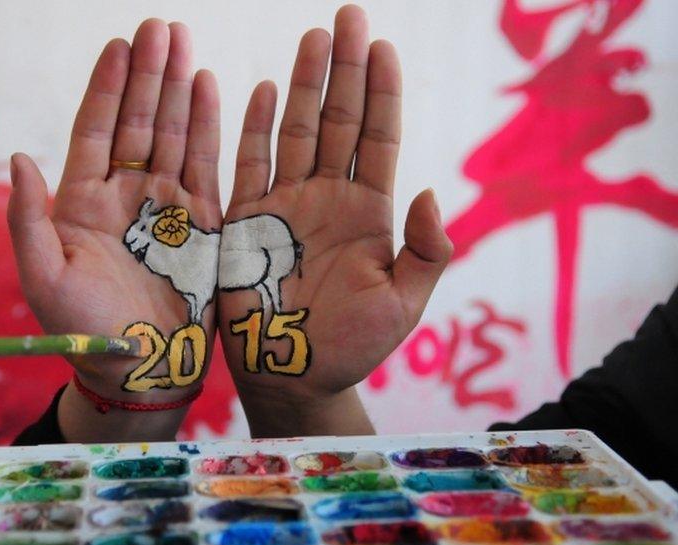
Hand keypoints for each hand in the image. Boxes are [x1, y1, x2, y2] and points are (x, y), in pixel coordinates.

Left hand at [8, 19, 220, 441]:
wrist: (139, 372)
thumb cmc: (84, 332)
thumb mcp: (43, 278)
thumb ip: (27, 218)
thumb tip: (19, 158)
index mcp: (83, 202)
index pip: (96, 130)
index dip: (107, 87)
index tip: (119, 44)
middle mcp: (125, 196)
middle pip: (137, 120)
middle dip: (148, 73)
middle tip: (158, 26)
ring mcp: (165, 207)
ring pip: (172, 133)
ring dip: (178, 88)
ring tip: (184, 43)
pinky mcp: (201, 223)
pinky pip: (206, 165)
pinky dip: (209, 126)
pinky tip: (211, 87)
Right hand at [218, 5, 452, 435]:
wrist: (295, 375)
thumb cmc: (354, 346)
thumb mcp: (404, 305)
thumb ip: (424, 251)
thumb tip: (429, 193)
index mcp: (370, 212)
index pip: (378, 138)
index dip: (382, 93)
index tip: (383, 47)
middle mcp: (329, 198)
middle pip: (339, 120)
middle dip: (344, 69)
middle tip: (348, 17)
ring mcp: (288, 205)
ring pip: (296, 131)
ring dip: (303, 84)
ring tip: (314, 38)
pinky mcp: (248, 222)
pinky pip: (250, 166)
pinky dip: (255, 129)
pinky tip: (261, 90)